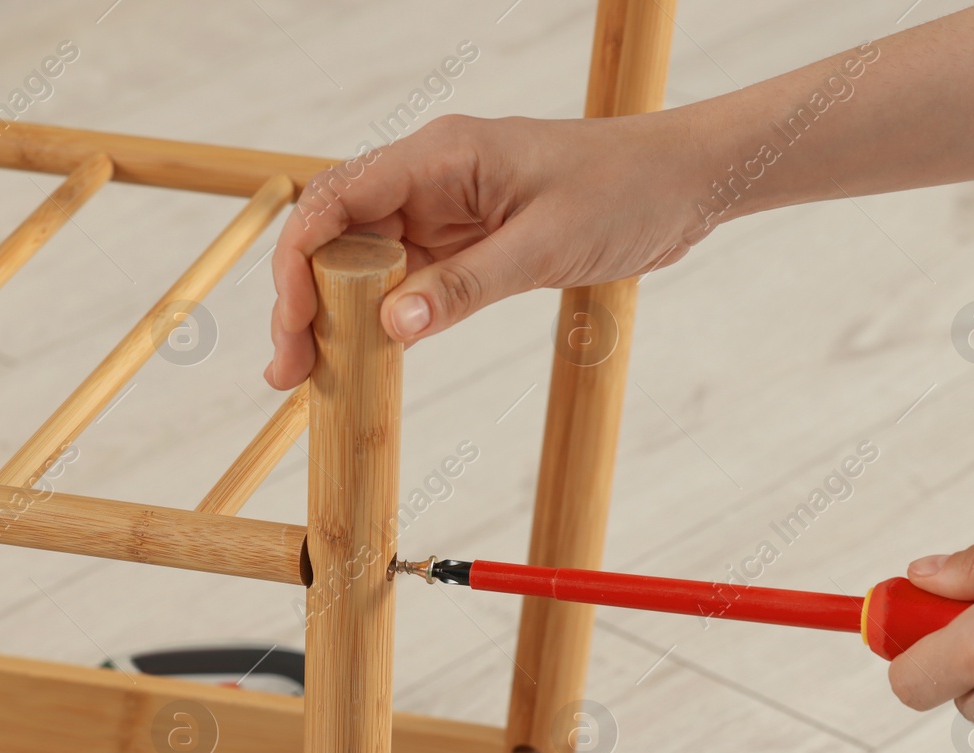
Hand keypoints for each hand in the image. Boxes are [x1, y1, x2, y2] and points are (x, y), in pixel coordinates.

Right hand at [266, 112, 708, 388]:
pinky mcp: (472, 240)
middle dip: (306, 298)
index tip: (291, 324)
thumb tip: (392, 327)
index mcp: (440, 156)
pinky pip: (412, 276)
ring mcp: (450, 209)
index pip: (337, 200)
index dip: (299, 262)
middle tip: (290, 370)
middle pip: (339, 234)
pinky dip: (387, 315)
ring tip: (314, 375)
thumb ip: (468, 285)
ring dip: (339, 314)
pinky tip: (369, 354)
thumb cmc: (624, 193)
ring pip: (369, 260)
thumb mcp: (547, 245)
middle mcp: (432, 177)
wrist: (683, 184)